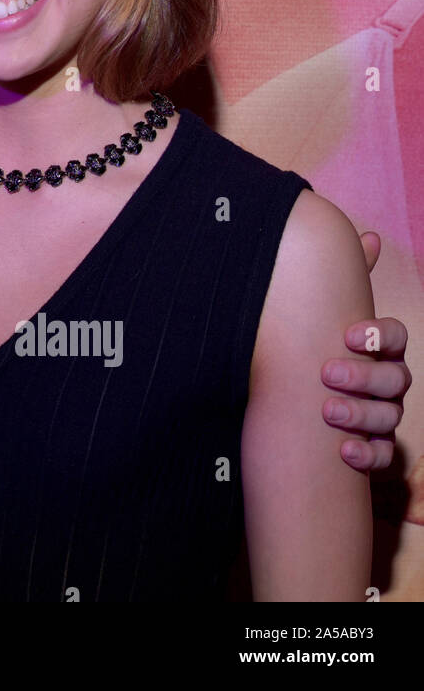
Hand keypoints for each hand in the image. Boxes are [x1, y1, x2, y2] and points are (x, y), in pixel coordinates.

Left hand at [322, 231, 411, 470]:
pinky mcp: (375, 448)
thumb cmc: (317, 350)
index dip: (377, 334)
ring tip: (327, 412)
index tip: (348, 333)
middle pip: (395, 379)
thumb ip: (346, 281)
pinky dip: (369, 456)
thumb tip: (368, 236)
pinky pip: (385, 457)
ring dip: (361, 415)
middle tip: (327, 373)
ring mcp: (384, 415)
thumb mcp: (324, 316)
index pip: (393, 337)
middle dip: (364, 376)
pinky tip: (344, 452)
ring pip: (390, 416)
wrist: (299, 401)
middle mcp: (388, 381)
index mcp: (377, 348)